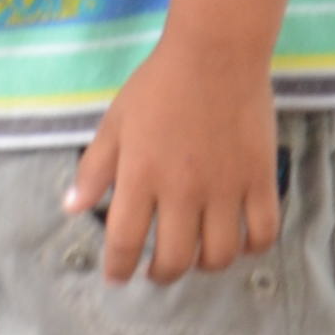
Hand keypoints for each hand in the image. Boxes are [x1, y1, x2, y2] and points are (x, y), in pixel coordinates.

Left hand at [70, 37, 283, 283]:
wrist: (214, 56)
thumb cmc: (157, 87)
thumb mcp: (114, 123)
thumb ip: (93, 169)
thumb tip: (71, 208)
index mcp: (141, 175)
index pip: (126, 239)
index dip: (119, 267)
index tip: (117, 278)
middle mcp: (183, 190)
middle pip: (175, 258)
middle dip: (161, 273)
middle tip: (156, 270)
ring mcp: (225, 188)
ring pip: (220, 255)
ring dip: (204, 265)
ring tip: (194, 256)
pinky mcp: (260, 181)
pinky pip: (263, 233)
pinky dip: (251, 248)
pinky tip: (237, 242)